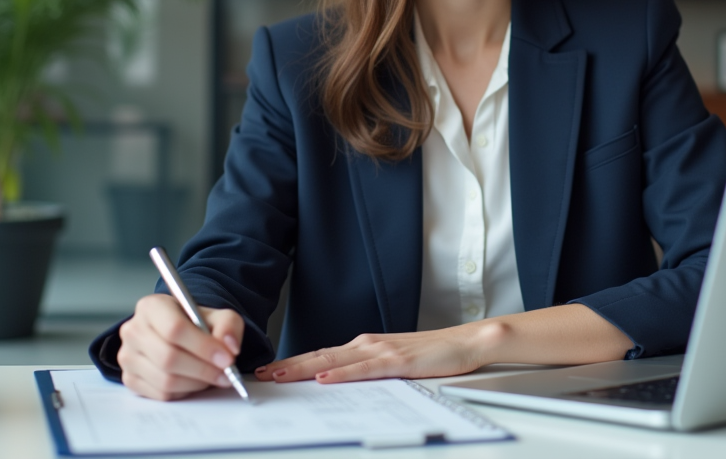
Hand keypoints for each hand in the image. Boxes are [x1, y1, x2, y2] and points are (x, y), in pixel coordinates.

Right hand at [117, 293, 244, 400]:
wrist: (176, 333)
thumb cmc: (194, 323)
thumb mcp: (217, 316)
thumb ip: (228, 326)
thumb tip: (230, 347)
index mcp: (152, 307)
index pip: (174, 329)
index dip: (203, 347)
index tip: (226, 358)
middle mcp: (133, 330)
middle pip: (168, 358)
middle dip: (203, 370)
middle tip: (225, 374)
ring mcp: (128, 356)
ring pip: (165, 380)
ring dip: (196, 383)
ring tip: (212, 376)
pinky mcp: (129, 378)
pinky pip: (160, 394)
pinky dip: (183, 392)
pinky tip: (194, 381)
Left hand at [255, 321, 504, 383]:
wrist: (463, 343)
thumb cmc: (432, 354)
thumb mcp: (394, 362)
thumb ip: (368, 369)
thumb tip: (341, 382)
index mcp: (365, 345)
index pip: (323, 354)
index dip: (294, 362)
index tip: (271, 370)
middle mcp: (368, 344)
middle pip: (320, 355)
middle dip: (288, 365)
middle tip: (261, 373)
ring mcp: (381, 350)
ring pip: (334, 360)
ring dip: (303, 368)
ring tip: (279, 375)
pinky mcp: (397, 360)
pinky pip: (362, 369)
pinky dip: (340, 374)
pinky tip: (323, 378)